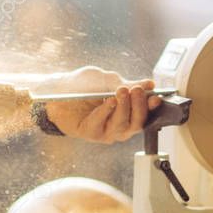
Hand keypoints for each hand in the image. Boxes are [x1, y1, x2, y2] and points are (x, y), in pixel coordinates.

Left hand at [39, 66, 161, 143]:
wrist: (57, 90)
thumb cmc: (84, 85)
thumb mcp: (107, 79)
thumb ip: (128, 84)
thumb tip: (150, 85)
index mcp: (128, 111)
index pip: (146, 112)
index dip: (152, 106)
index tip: (155, 96)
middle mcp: (120, 124)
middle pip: (137, 122)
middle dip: (139, 106)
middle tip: (136, 90)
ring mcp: (106, 131)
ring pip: (122, 125)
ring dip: (123, 108)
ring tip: (121, 92)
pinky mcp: (91, 133)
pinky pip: (101, 125)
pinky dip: (106, 112)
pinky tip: (108, 101)